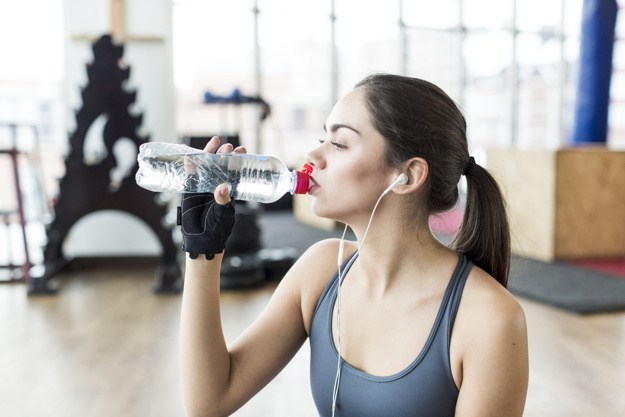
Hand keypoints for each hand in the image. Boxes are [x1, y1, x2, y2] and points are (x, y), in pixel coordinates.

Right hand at [179, 137, 246, 259]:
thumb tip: (222, 186)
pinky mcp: (190, 190)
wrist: (202, 239)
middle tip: (229, 147)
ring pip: (206, 166)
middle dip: (225, 154)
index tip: (243, 151)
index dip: (238, 160)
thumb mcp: (224, 214)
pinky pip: (189, 175)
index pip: (235, 171)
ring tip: (215, 141)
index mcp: (229, 190)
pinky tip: (191, 154)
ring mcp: (203, 186)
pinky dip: (190, 164)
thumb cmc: (218, 228)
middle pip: (221, 165)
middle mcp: (216, 185)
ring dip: (209, 153)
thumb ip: (223, 201)